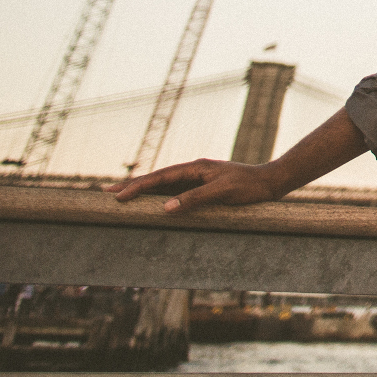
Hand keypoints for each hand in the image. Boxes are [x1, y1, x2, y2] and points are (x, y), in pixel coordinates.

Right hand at [105, 158, 284, 213]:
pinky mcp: (203, 187)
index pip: (160, 177)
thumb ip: (194, 199)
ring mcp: (198, 179)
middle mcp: (194, 171)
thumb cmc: (249, 187)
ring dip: (144, 191)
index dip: (138, 186)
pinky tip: (151, 203)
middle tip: (106, 192)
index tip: (118, 195)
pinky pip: (175, 192)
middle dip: (132, 185)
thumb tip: (165, 209)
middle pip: (157, 178)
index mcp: (196, 168)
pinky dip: (159, 197)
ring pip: (164, 185)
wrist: (270, 182)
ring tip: (122, 196)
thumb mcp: (222, 193)